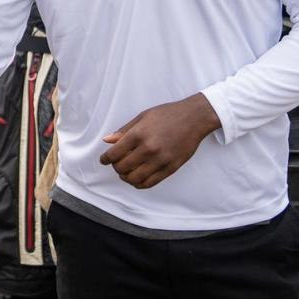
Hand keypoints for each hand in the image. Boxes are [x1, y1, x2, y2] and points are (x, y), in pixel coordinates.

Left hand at [99, 94, 220, 189]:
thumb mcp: (143, 117)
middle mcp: (148, 148)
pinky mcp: (171, 168)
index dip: (105, 159)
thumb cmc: (168, 114)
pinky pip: (150, 183)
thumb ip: (124, 130)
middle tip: (116, 164)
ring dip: (126, 177)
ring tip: (126, 172)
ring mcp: (160, 160)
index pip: (114, 153)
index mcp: (139, 134)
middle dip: (116, 168)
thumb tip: (107, 140)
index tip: (104, 160)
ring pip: (135, 178)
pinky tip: (137, 179)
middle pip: (123, 167)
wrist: (194, 118)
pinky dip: (139, 184)